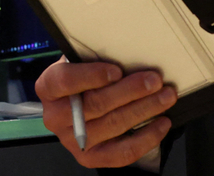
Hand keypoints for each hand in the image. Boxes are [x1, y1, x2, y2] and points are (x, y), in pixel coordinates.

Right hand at [36, 57, 175, 168]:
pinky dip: (146, 138)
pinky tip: (161, 123)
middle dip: (130, 91)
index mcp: (48, 87)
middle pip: (96, 104)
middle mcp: (56, 117)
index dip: (92, 76)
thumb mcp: (79, 60)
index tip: (117, 70)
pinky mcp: (90, 158)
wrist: (72, 104)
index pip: (65, 81)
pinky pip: (121, 153)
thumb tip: (128, 54)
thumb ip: (93, 58)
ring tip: (165, 97)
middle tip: (154, 81)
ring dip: (145, 110)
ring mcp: (73, 140)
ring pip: (113, 125)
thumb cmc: (81, 77)